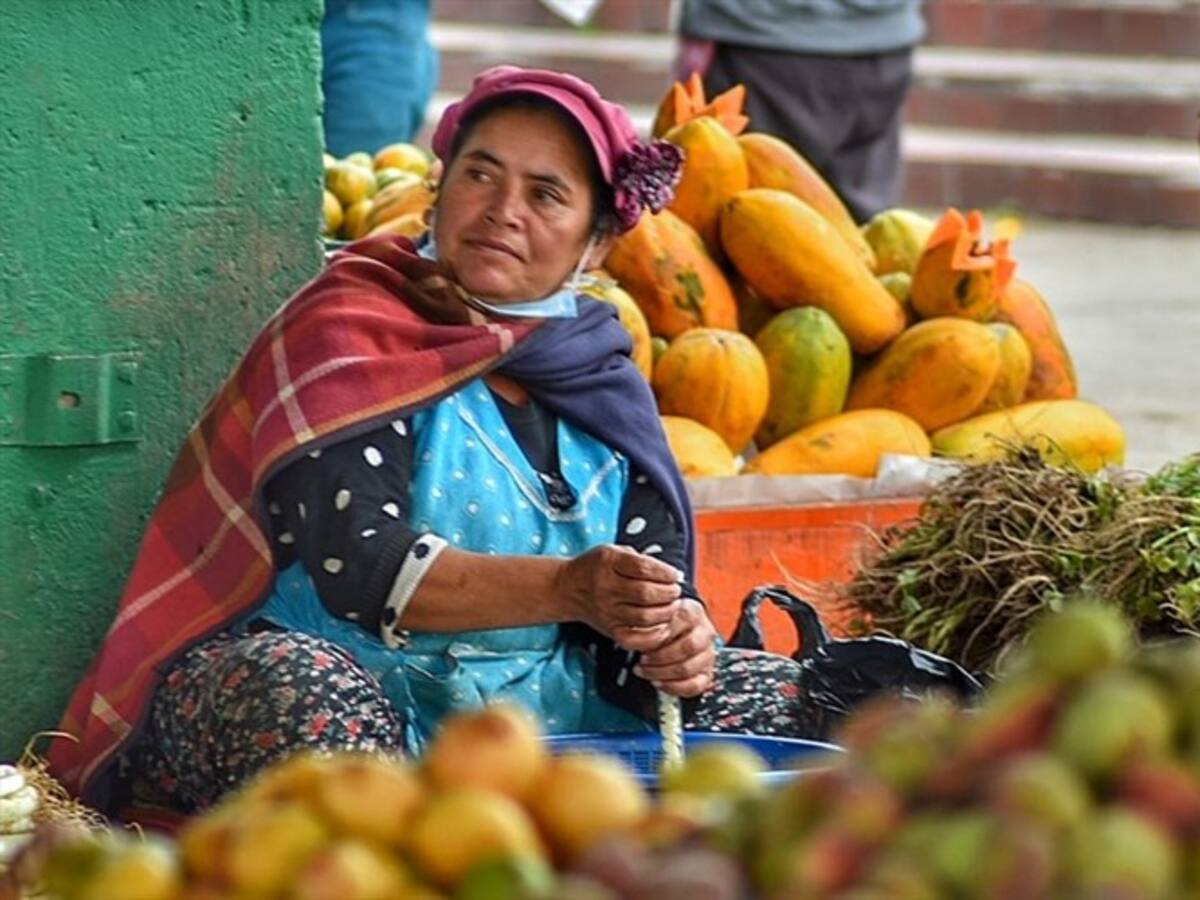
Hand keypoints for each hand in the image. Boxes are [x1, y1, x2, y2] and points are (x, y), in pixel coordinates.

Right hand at [555, 544, 682, 651]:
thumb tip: (673, 575)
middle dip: (668, 593)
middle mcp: (605, 587)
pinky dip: (653, 636)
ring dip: (666, 613)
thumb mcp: (615, 551)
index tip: (675, 575)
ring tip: (672, 606)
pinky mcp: (609, 629)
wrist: (568, 588)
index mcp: (608, 562)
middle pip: (645, 594)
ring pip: (643, 617)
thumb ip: (641, 560)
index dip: (665, 572)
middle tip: (676, 591)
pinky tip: (662, 627)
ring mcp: (606, 611)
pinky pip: (634, 639)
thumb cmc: (598, 567)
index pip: (642, 568)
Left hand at [634, 598, 717, 697]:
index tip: (643, 642)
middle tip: (641, 660)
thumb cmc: (660, 625)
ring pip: (688, 668)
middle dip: (659, 657)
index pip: (682, 621)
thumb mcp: (655, 616)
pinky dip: (673, 687)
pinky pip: (694, 686)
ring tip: (645, 671)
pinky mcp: (706, 673)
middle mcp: (704, 632)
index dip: (662, 633)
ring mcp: (707, 654)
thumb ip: (649, 623)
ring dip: (661, 673)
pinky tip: (658, 682)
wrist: (672, 634)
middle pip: (687, 647)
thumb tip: (636, 637)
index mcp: (693, 612)